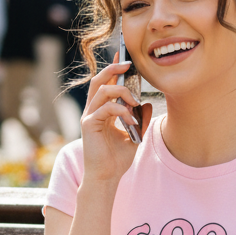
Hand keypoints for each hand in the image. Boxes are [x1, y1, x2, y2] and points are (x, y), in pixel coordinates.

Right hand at [80, 58, 151, 185]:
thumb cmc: (117, 160)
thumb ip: (140, 120)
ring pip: (102, 90)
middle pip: (98, 80)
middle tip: (129, 64)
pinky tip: (131, 119)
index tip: (125, 56)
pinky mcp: (88, 125)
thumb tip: (147, 103)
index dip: (114, 69)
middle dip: (113, 69)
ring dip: (122, 91)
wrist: (107, 178)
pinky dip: (121, 110)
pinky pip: (106, 108)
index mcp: (102, 111)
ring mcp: (89, 117)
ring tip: (135, 100)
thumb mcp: (134, 136)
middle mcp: (93, 111)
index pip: (106, 84)